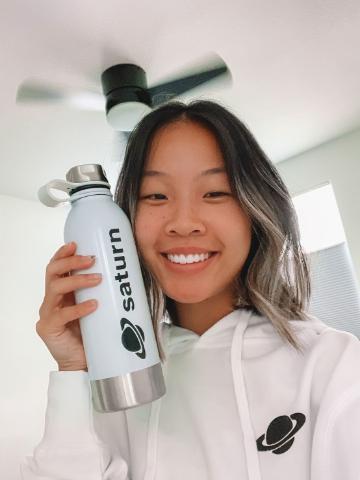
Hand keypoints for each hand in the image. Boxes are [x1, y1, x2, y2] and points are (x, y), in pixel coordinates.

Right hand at [36, 242, 101, 371]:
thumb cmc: (92, 333)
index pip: (56, 267)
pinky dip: (78, 307)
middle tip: (91, 259)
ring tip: (97, 279)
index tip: (77, 244)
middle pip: (53, 272)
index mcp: (61, 293)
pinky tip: (93, 305)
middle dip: (71, 262)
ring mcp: (48, 314)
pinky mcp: (49, 329)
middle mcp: (51, 300)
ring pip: (54, 288)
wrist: (84, 363)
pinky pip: (61, 314)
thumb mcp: (97, 306)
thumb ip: (100, 292)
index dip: (63, 253)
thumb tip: (124, 273)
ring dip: (77, 280)